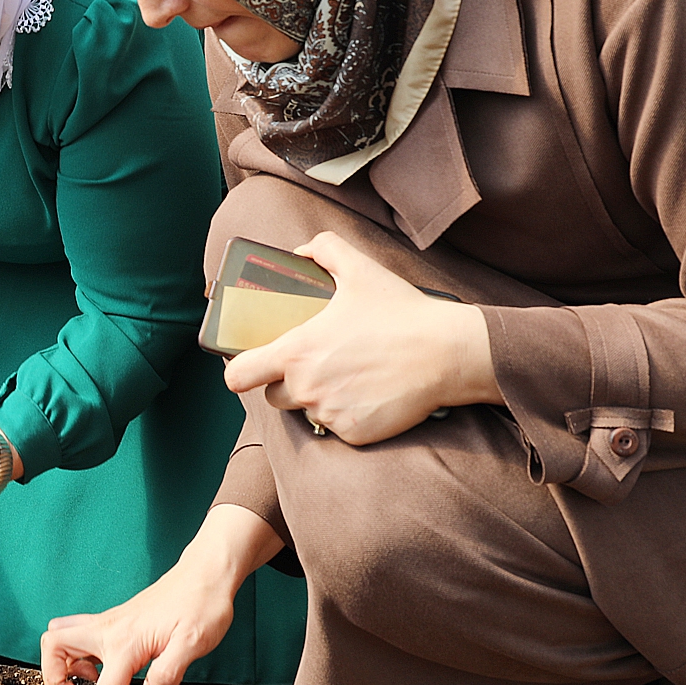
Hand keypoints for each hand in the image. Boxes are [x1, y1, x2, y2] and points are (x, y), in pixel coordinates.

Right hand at [41, 505, 282, 684]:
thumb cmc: (201, 603)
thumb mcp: (194, 643)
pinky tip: (102, 664)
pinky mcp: (115, 620)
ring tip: (91, 683)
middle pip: (53, 647)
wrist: (205, 573)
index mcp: (127, 641)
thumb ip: (168, 673)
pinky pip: (78, 633)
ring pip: (60, 637)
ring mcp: (110, 622)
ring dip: (63, 663)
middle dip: (54, 678)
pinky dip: (77, 652)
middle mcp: (110, 629)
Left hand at [223, 230, 499, 444]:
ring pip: (308, 412)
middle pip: (274, 396)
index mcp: (296, 352)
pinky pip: (338, 428)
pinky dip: (347, 415)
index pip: (239, 376)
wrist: (448, 353)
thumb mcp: (359, 268)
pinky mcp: (356, 434)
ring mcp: (330, 414)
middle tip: (312, 364)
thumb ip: (322, 250)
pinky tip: (368, 394)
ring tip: (345, 376)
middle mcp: (307, 388)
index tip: (245, 367)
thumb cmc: (401, 312)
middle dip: (285, 383)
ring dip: (317, 399)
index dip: (237, 372)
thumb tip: (300, 252)